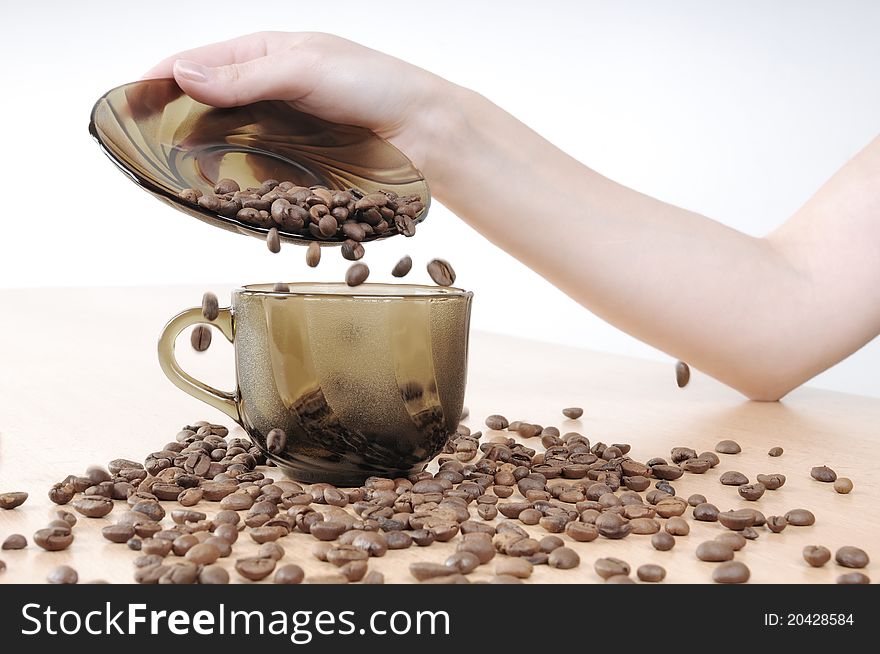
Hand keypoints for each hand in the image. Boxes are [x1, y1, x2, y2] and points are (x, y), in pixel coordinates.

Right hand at [144, 31, 454, 173]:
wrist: (426, 133)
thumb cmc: (375, 85)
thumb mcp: (305, 68)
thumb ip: (246, 76)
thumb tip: (183, 75)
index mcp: (268, 54)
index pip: (202, 62)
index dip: (163, 79)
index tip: (130, 103)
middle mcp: (271, 93)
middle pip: (211, 107)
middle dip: (180, 125)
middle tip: (149, 149)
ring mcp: (285, 131)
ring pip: (232, 144)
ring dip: (208, 159)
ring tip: (180, 177)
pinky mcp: (302, 164)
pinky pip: (261, 172)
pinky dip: (241, 183)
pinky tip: (226, 196)